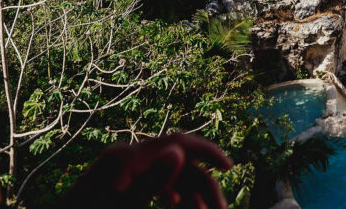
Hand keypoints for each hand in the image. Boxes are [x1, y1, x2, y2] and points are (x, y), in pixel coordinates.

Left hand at [63, 133, 232, 208]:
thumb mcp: (124, 204)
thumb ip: (151, 180)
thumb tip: (178, 151)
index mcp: (126, 157)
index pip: (176, 142)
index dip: (206, 150)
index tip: (229, 166)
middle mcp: (125, 157)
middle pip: (174, 162)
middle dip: (200, 184)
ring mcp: (120, 170)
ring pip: (165, 175)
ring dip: (187, 192)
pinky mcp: (116, 182)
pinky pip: (151, 181)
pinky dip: (169, 192)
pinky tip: (175, 205)